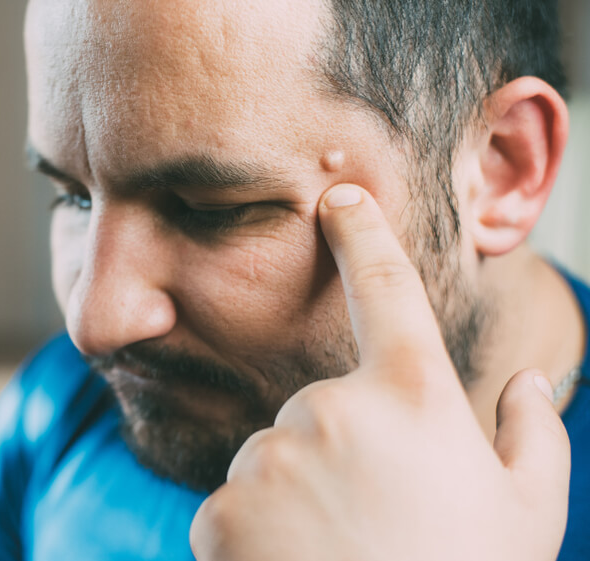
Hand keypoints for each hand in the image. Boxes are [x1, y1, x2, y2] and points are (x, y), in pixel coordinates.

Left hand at [189, 184, 569, 560]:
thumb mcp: (529, 512)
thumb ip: (527, 432)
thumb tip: (524, 377)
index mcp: (410, 395)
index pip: (383, 288)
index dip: (361, 234)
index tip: (338, 196)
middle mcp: (330, 409)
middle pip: (317, 408)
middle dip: (337, 452)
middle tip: (375, 520)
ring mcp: (267, 457)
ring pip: (273, 458)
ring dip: (296, 495)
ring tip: (336, 552)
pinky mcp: (218, 507)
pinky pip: (233, 505)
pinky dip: (255, 535)